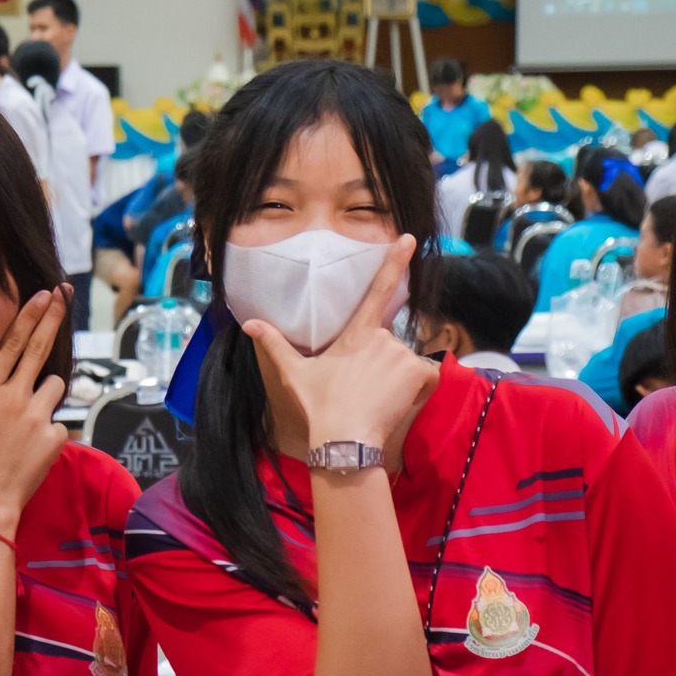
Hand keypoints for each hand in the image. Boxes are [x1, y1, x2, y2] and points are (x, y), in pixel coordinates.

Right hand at [0, 286, 70, 532]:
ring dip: (45, 390)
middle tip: (63, 295)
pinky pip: (59, 420)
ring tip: (24, 415)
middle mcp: (13, 397)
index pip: (12, 344)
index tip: (43, 295)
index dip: (29, 316)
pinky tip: (31, 445)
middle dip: (52, 318)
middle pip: (39, 348)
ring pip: (54, 385)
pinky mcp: (54, 437)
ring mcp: (36, 417)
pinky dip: (49, 427)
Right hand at [241, 236, 433, 452]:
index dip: (394, 262)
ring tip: (377, 402)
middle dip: (383, 367)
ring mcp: (401, 354)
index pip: (378, 289)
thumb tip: (249, 323)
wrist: (344, 437)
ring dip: (399, 381)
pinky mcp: (417, 372)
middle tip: (365, 393)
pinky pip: (426, 378)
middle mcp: (383, 337)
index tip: (408, 238)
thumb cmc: (319, 405)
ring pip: (407, 364)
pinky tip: (397, 404)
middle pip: (391, 347)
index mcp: (356, 333)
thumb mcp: (294, 373)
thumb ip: (275, 344)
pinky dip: (417, 391)